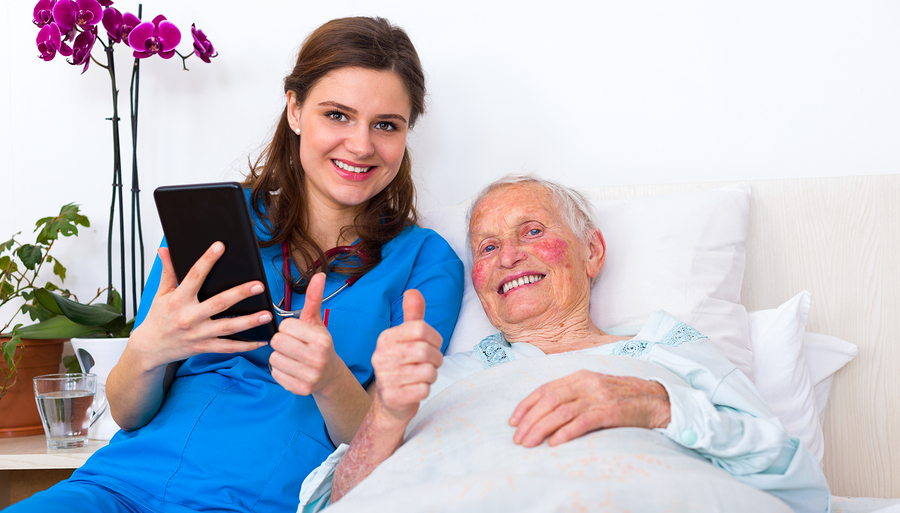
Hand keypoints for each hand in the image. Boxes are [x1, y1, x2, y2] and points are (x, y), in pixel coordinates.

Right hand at [128, 242, 271, 369]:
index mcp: (178, 300)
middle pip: (218, 303)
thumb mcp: (160, 293)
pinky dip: (246, 345)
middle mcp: (189, 317)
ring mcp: (198, 334)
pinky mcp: (204, 347)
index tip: (220, 246)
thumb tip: (166, 249)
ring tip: (267, 314)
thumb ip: (168, 271)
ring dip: (249, 321)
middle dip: (239, 294)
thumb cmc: (158, 318)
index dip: (207, 260)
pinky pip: (228, 347)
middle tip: (258, 285)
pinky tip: (262, 339)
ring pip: (228, 327)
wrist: (149, 349)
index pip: (194, 276)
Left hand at [269, 273, 342, 395]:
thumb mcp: (316, 321)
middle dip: (282, 342)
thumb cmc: (319, 344)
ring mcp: (310, 375)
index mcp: (321, 339)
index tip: (298, 334)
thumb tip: (319, 275)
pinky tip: (293, 369)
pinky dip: (280, 371)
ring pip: (274, 359)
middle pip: (277, 342)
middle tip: (293, 346)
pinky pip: (275, 374)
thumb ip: (314, 298)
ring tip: (293, 358)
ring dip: (280, 357)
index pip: (285, 326)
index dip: (288, 328)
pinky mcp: (301, 389)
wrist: (330, 375)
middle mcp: (317, 358)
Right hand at [370, 290, 442, 422]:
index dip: (435, 337)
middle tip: (432, 363)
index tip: (434, 345)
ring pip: (428, 371)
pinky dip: (426, 389)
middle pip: (425, 350)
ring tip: (423, 375)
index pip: (421, 328)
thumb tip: (412, 291)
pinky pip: (424, 389)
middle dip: (436, 358)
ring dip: (432, 374)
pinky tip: (416, 388)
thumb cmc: (404, 365)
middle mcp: (381, 356)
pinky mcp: (393, 397)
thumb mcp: (407, 338)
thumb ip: (412, 316)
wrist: (391, 402)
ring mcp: (385, 378)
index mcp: (385, 338)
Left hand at [509, 370, 670, 446]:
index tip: (513, 421)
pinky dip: (566, 432)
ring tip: (529, 443)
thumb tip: (543, 411)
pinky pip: (583, 422)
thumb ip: (571, 394)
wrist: (655, 399)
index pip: (544, 389)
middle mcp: (586, 383)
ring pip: (561, 412)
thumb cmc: (620, 397)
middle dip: (529, 420)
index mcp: (578, 376)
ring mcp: (598, 396)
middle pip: (549, 401)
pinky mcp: (610, 411)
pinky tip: (554, 442)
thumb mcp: (593, 388)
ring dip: (541, 428)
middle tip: (518, 438)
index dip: (526, 405)